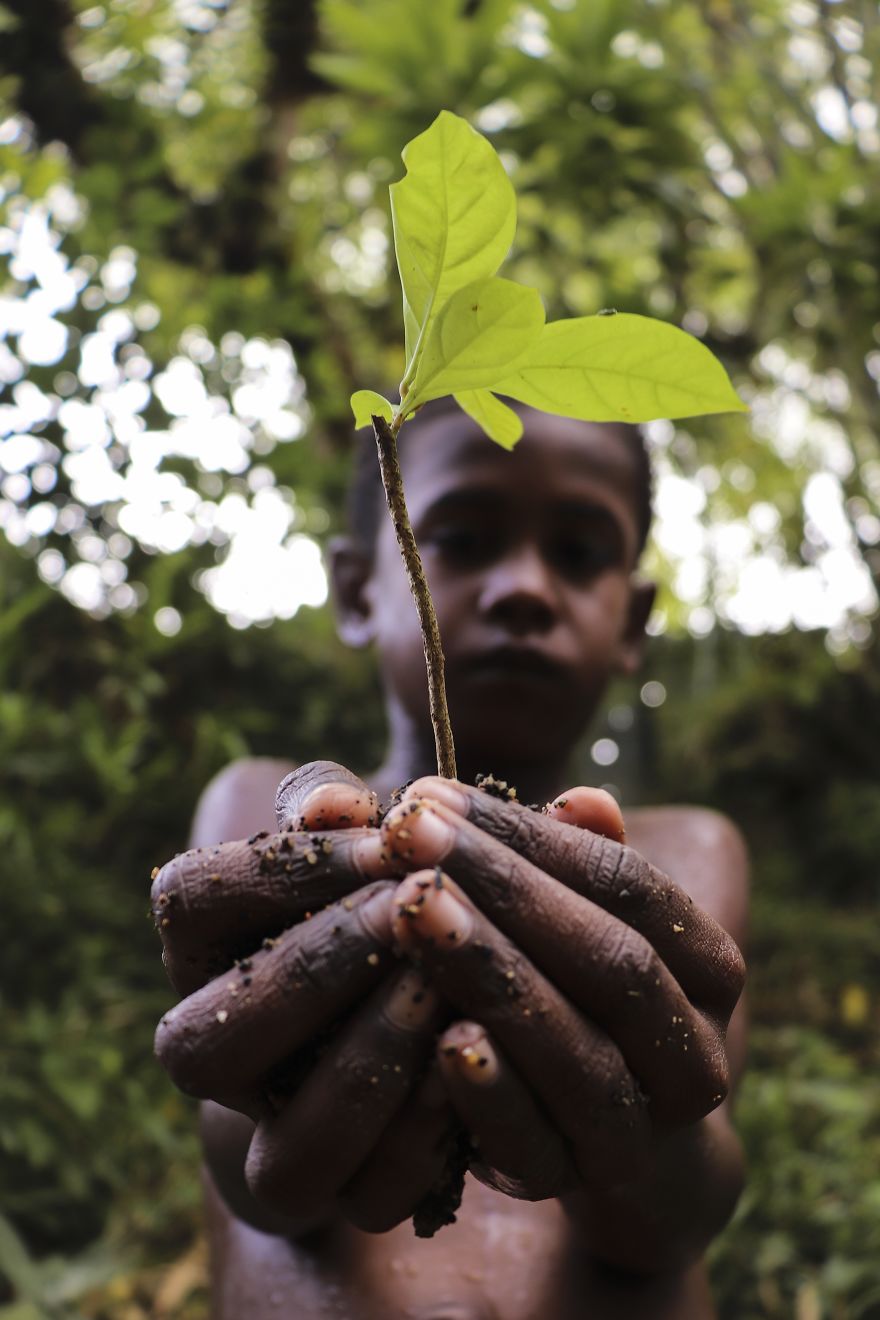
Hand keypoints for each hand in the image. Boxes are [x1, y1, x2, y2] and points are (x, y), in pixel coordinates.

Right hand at [152, 762, 463, 1232]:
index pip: (189, 903)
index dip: (282, 870)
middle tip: (408, 911)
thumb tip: (336, 805)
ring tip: (444, 986)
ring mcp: (279, 1137)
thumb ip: (339, 802)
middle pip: (204, 1044)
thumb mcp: (354, 827)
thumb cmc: (378, 878)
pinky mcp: (357, 1188)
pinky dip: (430, 1128)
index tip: (387, 838)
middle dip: (313, 972)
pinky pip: (374, 1193)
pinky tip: (481, 1050)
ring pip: (282, 1154)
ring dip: (366, 1062)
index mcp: (202, 949)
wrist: (423, 974)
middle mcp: (220, 1054)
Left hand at [376, 777, 744, 1204]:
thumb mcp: (584, 922)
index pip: (629, 886)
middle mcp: (696, 1050)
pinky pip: (539, 1145)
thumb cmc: (580, 992)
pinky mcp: (578, 1182)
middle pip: (614, 962)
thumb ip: (577, 863)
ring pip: (585, 1053)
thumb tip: (582, 799)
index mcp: (708, 968)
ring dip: (493, 975)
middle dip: (506, 889)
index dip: (534, 836)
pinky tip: (436, 1036)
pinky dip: (491, 1094)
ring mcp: (645, 1127)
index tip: (435, 793)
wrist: (608, 1139)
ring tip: (412, 911)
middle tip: (409, 832)